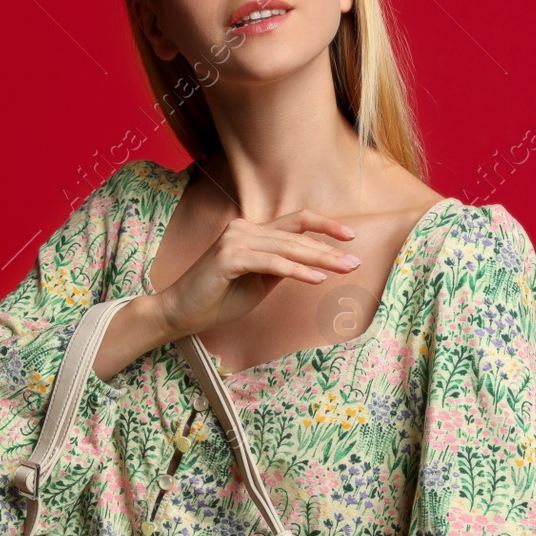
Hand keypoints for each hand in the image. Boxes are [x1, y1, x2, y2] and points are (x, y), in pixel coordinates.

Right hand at [149, 210, 361, 341]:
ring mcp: (235, 240)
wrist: (179, 313)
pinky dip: (297, 271)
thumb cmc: (216, 301)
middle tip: (356, 260)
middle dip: (330, 248)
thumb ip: (280, 269)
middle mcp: (243, 229)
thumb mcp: (257, 283)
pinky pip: (272, 264)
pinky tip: (317, 278)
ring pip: (288, 248)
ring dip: (321, 259)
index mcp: (251, 232)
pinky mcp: (229, 258)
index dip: (325, 225)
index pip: (295, 222)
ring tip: (346, 268)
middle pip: (296, 236)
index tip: (350, 237)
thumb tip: (311, 263)